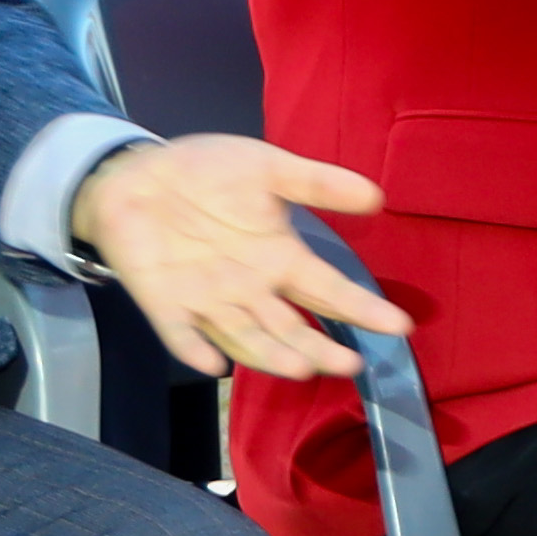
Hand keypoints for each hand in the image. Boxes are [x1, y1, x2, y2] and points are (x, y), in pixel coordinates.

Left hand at [72, 134, 398, 381]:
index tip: (399, 325)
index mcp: (279, 258)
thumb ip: (317, 183)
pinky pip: (181, 334)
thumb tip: (376, 197)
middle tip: (349, 364)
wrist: (137, 176)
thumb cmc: (205, 173)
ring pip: (246, 338)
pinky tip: (214, 363)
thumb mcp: (267, 167)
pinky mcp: (165, 305)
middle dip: (320, 348)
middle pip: (291, 328)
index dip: (362, 308)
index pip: (328, 290)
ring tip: (301, 368)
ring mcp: (207, 301)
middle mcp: (250, 289)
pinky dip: (195, 348)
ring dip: (271, 355)